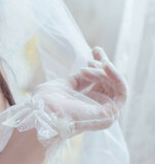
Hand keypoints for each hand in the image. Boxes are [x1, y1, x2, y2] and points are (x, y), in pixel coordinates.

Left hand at [0, 47, 126, 149]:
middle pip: (110, 82)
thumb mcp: (64, 85)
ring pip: (114, 85)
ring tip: (88, 65)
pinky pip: (121, 92)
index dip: (99, 65)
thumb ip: (78, 80)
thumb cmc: (46, 102)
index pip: (100, 82)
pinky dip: (116, 76)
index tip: (95, 50)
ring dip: (104, 70)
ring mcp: (105, 113)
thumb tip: (88, 69)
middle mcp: (97, 108)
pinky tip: (105, 66)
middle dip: (104, 64)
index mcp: (86, 103)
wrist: (42, 114)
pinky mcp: (110, 114)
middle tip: (95, 51)